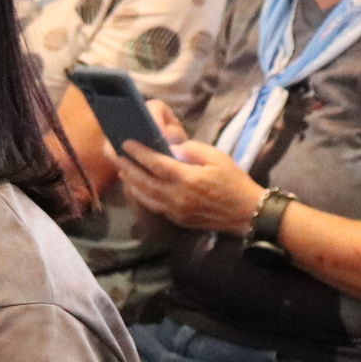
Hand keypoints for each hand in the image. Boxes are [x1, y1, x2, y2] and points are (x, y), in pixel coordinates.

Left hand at [116, 120, 268, 235]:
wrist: (247, 212)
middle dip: (127, 167)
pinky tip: (136, 186)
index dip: (139, 152)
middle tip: (114, 155)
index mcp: (188, 179)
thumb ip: (192, 150)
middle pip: (143, 181)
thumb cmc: (234, 181)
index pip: (156, 163)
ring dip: (130, 182)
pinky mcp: (177, 219)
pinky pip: (153, 206)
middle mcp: (177, 197)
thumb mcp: (218, 158)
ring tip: (121, 169)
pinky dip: (141, 195)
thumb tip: (170, 146)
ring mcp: (175, 210)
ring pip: (144, 196)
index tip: (126, 142)